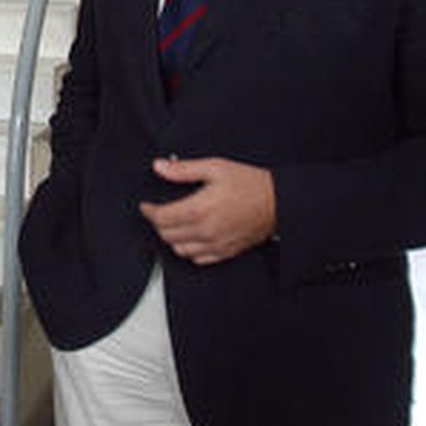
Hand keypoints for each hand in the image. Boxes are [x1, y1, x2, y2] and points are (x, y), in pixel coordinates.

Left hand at [138, 156, 275, 264]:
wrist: (279, 202)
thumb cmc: (250, 183)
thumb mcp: (215, 167)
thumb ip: (184, 169)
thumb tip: (159, 167)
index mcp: (200, 209)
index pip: (162, 218)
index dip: (149, 211)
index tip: (146, 205)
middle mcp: (206, 231)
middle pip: (167, 235)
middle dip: (158, 223)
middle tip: (159, 212)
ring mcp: (216, 244)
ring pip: (180, 249)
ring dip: (172, 237)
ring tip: (174, 223)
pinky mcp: (226, 252)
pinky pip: (198, 258)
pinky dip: (188, 249)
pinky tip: (190, 237)